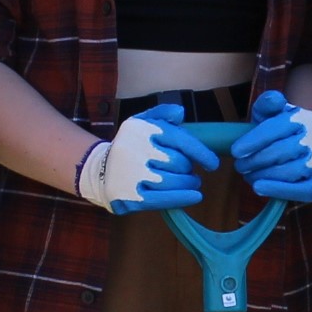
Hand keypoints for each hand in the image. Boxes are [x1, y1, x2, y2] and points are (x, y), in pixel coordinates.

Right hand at [79, 105, 217, 212]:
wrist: (99, 171)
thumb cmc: (130, 146)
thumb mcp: (141, 122)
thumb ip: (162, 113)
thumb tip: (180, 113)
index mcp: (140, 129)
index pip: (179, 139)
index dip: (201, 152)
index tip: (212, 163)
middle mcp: (134, 149)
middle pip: (179, 163)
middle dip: (188, 168)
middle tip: (186, 170)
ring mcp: (131, 175)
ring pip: (175, 181)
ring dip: (189, 183)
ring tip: (191, 182)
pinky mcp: (131, 196)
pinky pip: (164, 199)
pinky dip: (182, 198)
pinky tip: (195, 196)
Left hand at [230, 88, 311, 202]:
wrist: (303, 150)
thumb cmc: (279, 131)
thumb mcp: (271, 114)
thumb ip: (267, 104)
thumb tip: (273, 100)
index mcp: (305, 118)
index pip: (278, 127)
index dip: (255, 140)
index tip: (235, 151)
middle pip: (282, 151)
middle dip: (256, 160)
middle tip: (240, 166)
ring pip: (289, 171)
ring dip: (263, 175)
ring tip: (248, 176)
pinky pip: (299, 190)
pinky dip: (277, 190)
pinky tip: (259, 187)